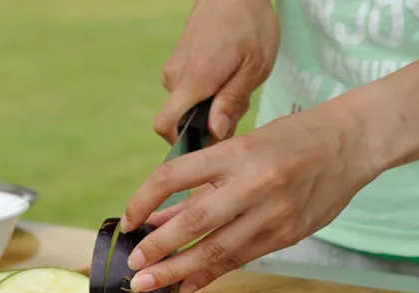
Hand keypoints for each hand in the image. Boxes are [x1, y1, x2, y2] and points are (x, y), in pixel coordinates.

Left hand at [121, 98, 380, 292]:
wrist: (352, 143)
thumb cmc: (292, 139)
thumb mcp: (243, 146)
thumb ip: (202, 183)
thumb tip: (160, 217)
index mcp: (235, 151)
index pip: (173, 176)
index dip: (143, 200)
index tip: (127, 220)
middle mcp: (252, 183)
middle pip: (193, 222)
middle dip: (158, 248)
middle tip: (134, 267)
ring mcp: (272, 212)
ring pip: (216, 249)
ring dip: (178, 271)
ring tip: (150, 285)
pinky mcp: (287, 234)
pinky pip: (240, 260)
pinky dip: (210, 276)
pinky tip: (187, 287)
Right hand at [154, 0, 278, 143]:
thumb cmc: (248, 24)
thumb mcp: (253, 67)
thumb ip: (232, 102)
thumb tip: (214, 132)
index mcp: (193, 81)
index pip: (165, 124)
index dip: (182, 142)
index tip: (209, 142)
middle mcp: (174, 78)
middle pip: (184, 119)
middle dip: (210, 122)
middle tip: (240, 102)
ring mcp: (173, 70)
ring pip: (189, 105)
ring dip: (212, 105)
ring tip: (237, 82)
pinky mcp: (178, 64)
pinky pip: (189, 91)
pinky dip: (209, 92)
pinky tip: (229, 74)